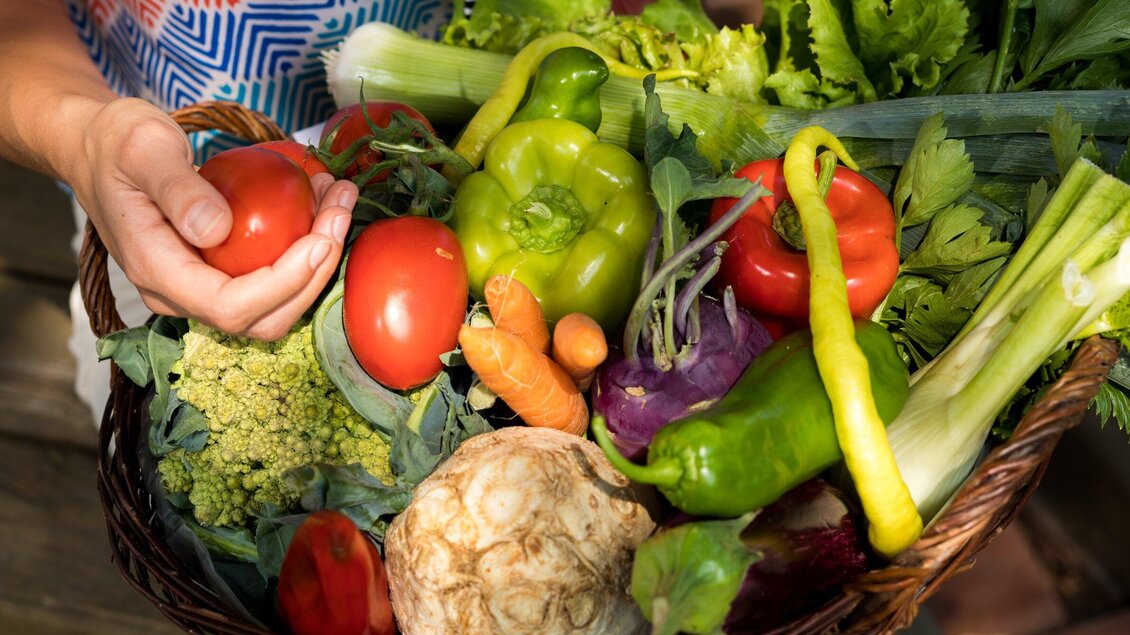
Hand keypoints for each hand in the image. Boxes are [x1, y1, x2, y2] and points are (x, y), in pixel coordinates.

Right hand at [68, 97, 355, 339]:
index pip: (231, 306)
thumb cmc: (116, 143)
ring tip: (338, 201)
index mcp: (156, 270)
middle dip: (314, 274)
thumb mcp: (143, 148)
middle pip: (263, 318)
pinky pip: (271, 282)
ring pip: (274, 306)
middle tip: (341, 208)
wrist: (96, 147)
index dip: (284, 283)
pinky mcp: (217, 275)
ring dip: (318, 263)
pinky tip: (322, 207)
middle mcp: (178, 293)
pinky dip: (305, 253)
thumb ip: (178, 189)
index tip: (321, 238)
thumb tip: (217, 231)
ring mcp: (198, 289)